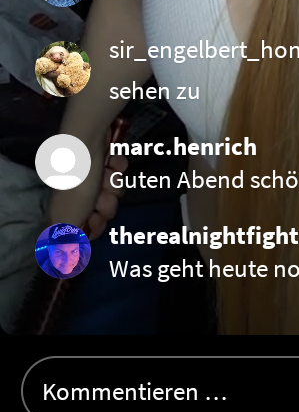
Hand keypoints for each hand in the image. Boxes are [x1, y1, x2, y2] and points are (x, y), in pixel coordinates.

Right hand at [46, 126, 125, 240]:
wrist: (87, 144)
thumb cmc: (77, 184)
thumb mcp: (69, 219)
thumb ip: (69, 242)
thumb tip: (64, 267)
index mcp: (69, 209)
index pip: (88, 228)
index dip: (96, 226)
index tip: (97, 220)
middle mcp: (81, 195)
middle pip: (105, 210)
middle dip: (107, 203)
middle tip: (101, 195)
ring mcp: (95, 177)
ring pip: (114, 191)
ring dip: (113, 183)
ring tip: (105, 174)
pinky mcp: (107, 160)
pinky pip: (120, 171)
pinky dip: (117, 166)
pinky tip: (110, 159)